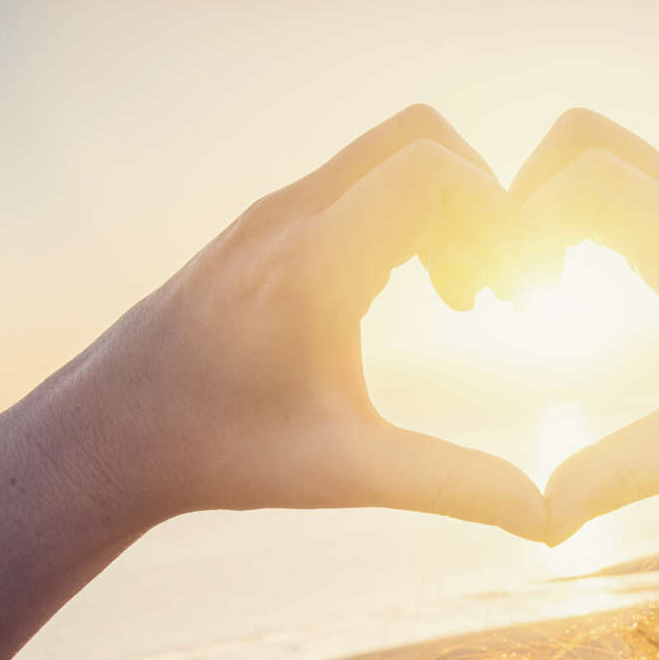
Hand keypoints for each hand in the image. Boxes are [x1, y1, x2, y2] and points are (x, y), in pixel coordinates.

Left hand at [84, 104, 544, 538]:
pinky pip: (360, 181)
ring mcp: (274, 212)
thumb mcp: (347, 475)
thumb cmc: (224, 454)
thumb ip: (453, 486)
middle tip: (493, 287)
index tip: (513, 294)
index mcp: (311, 267)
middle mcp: (290, 218)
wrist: (111, 432)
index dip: (498, 217)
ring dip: (446, 209)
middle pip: (419, 139)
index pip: (432, 171)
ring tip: (462, 297)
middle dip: (481, 201)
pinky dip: (409, 214)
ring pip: (390, 154)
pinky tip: (417, 289)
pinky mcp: (268, 222)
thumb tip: (548, 520)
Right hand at [511, 109, 658, 544]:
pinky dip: (574, 203)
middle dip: (524, 194)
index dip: (527, 223)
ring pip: (597, 145)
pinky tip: (568, 278)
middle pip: (582, 137)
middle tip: (512, 278)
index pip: (590, 180)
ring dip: (546, 197)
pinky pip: (617, 169)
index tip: (513, 296)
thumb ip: (617, 479)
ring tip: (536, 282)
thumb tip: (543, 526)